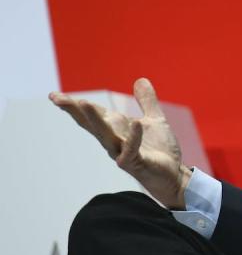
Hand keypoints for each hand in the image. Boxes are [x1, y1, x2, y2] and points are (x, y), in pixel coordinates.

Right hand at [49, 78, 190, 208]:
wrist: (174, 175)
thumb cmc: (160, 150)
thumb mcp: (155, 119)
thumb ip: (147, 101)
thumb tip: (140, 80)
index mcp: (117, 130)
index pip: (94, 115)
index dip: (75, 105)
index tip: (54, 95)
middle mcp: (115, 141)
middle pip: (92, 124)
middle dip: (75, 111)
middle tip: (56, 98)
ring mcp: (123, 153)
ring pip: (105, 136)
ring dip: (95, 120)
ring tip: (83, 103)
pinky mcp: (137, 164)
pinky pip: (132, 150)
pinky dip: (134, 137)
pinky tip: (136, 123)